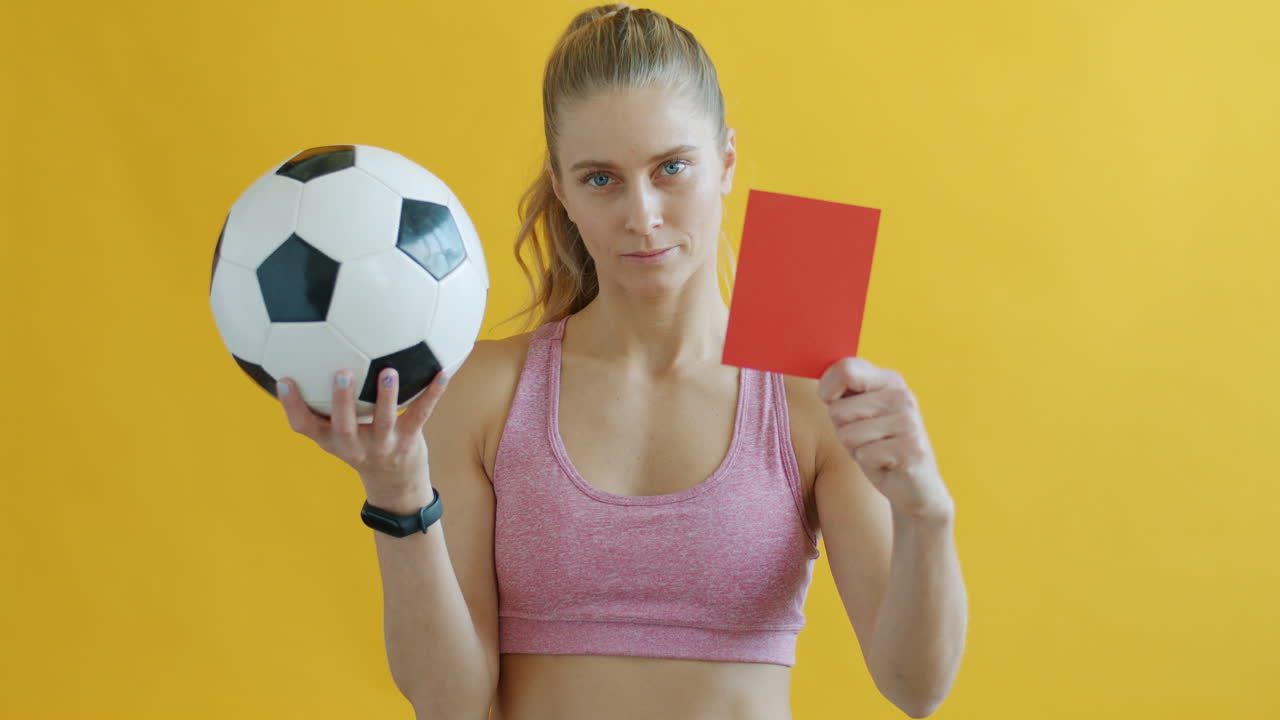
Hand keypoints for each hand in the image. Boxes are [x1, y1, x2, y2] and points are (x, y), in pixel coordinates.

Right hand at [277, 367, 450, 500]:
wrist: (395, 485)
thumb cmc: (360, 446)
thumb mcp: (335, 434)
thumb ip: (321, 406)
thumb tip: (301, 360)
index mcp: (332, 441)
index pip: (304, 426)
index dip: (292, 406)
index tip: (283, 380)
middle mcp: (355, 446)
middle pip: (344, 426)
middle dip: (341, 401)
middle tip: (341, 373)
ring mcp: (384, 445)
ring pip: (384, 421)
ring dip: (386, 396)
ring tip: (388, 371)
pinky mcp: (409, 441)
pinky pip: (421, 414)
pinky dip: (432, 393)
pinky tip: (441, 373)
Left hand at [817, 357, 952, 520]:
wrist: (915, 485)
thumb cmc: (877, 444)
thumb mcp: (858, 413)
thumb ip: (843, 393)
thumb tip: (822, 387)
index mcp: (889, 380)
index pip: (845, 369)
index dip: (827, 389)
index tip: (832, 402)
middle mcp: (902, 396)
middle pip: (838, 410)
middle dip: (843, 429)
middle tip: (867, 438)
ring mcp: (909, 422)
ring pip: (848, 435)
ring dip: (856, 449)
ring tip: (877, 450)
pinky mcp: (911, 449)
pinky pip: (863, 455)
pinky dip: (869, 464)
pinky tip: (886, 463)